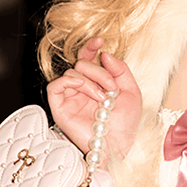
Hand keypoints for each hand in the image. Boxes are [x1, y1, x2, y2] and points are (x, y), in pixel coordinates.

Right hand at [47, 39, 140, 161]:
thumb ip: (121, 70)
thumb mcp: (131, 92)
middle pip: (82, 64)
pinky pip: (55, 85)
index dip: (91, 47)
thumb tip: (105, 54)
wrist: (118, 146)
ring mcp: (70, 97)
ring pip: (72, 72)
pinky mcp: (59, 107)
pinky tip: (82, 86)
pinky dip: (68, 80)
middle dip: (99, 71)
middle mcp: (82, 88)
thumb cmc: (124, 125)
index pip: (88, 59)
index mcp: (97, 83)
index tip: (100, 40)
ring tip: (103, 97)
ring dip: (90, 81)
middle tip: (111, 87)